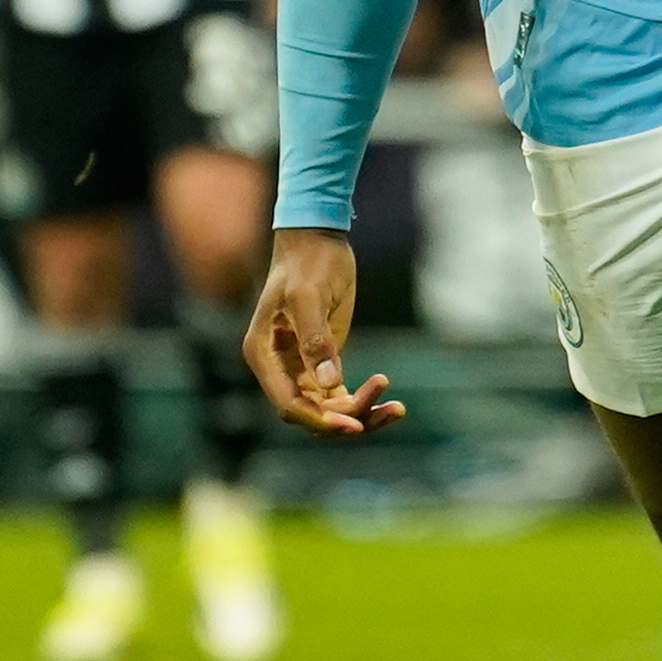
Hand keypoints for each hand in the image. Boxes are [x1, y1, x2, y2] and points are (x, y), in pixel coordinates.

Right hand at [243, 227, 406, 434]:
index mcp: (264, 354)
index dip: (320, 419)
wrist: (318, 237)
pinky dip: (364, 401)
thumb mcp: (309, 297)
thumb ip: (316, 341)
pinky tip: (394, 404)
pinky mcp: (322, 362)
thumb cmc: (308, 262)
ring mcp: (300, 367)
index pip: (288, 404)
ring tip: (398, 410)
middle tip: (388, 409)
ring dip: (361, 415)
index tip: (354, 423)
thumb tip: (329, 385)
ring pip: (328, 411)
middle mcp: (278, 368)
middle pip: (310, 414)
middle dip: (347, 419)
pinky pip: (340, 396)